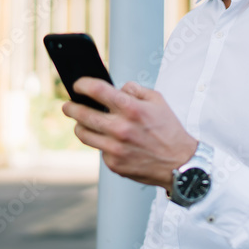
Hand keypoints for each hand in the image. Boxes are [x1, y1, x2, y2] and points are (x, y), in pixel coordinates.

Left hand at [61, 78, 197, 189]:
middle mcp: (121, 129)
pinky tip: (110, 141)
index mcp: (132, 109)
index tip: (78, 85)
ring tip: (81, 122)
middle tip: (68, 105)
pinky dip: (102, 143)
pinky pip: (99, 150)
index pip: (97, 90)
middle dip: (71, 107)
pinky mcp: (114, 164)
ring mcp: (115, 148)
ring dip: (79, 126)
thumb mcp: (158, 101)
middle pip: (82, 114)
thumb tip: (117, 88)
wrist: (180, 163)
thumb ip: (135, 90)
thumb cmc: (169, 130)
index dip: (83, 85)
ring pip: (84, 134)